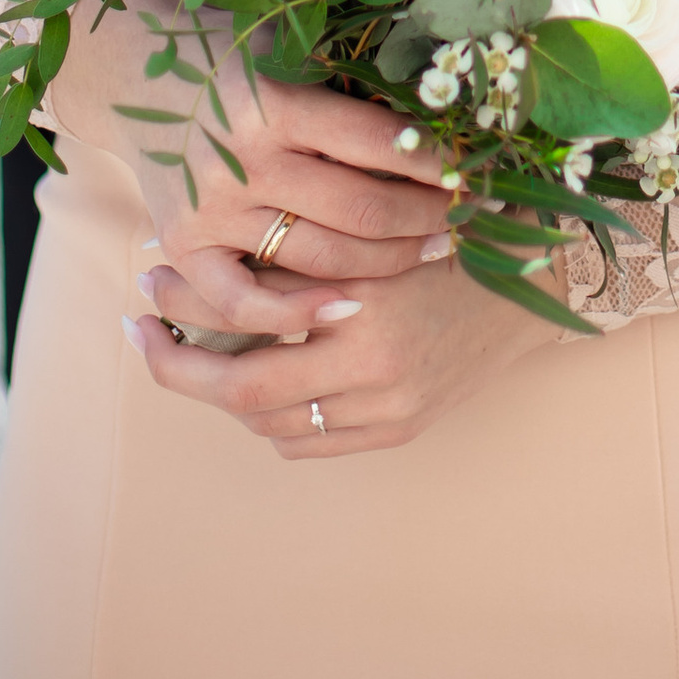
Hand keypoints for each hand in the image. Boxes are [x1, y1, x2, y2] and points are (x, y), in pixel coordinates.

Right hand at [48, 6, 452, 294]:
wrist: (133, 70)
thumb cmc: (232, 51)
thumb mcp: (290, 49)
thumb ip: (349, 86)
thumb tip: (445, 112)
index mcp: (275, 99)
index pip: (377, 141)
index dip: (437, 163)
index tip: (477, 171)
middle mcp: (242, 156)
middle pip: (359, 208)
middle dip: (427, 217)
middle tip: (471, 218)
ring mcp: (211, 207)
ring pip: (319, 256)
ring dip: (388, 262)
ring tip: (434, 253)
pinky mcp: (184, 244)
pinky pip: (244, 301)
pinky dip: (296, 313)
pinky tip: (349, 307)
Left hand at [124, 238, 559, 455]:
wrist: (534, 281)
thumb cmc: (447, 235)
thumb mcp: (368, 234)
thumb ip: (298, 260)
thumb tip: (203, 263)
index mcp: (364, 310)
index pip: (246, 344)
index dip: (184, 329)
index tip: (144, 299)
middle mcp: (375, 372)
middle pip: (246, 397)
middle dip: (184, 370)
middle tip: (145, 336)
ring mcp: (390, 411)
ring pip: (274, 425)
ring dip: (230, 393)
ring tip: (200, 352)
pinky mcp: (400, 430)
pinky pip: (312, 443)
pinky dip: (276, 419)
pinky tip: (261, 384)